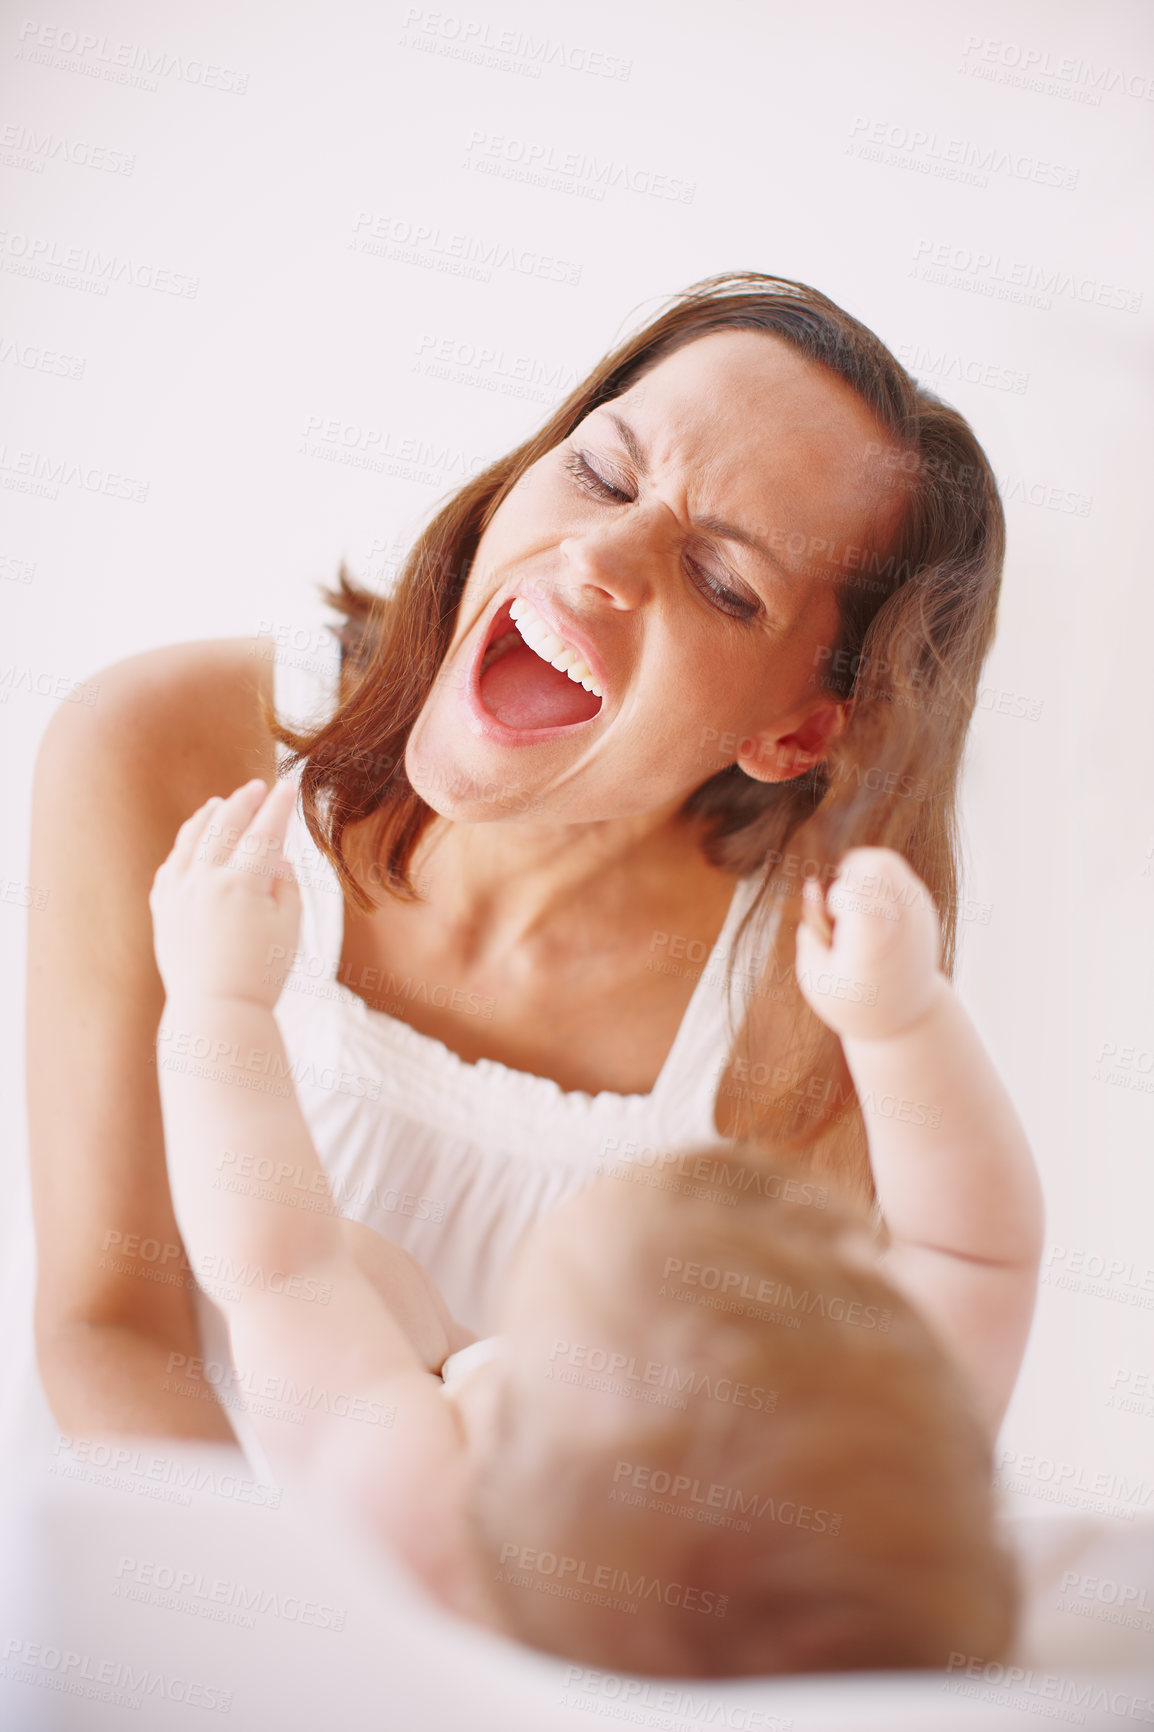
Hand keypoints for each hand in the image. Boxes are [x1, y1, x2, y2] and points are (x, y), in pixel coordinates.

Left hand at [149, 778, 300, 1008]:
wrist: (215, 1011)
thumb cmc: (261, 975)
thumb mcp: (290, 929)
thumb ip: (286, 887)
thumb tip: (277, 861)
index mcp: (243, 883)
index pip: (265, 832)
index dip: (279, 807)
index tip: (287, 787)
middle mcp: (206, 879)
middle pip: (225, 825)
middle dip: (243, 801)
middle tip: (256, 787)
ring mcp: (179, 892)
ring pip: (192, 840)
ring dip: (208, 816)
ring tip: (218, 803)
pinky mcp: (162, 909)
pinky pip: (170, 866)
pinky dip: (183, 848)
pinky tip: (191, 842)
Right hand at [794, 846, 942, 1040]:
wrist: (905, 1018)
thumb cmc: (851, 1001)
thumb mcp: (815, 977)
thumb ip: (810, 928)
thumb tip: (813, 885)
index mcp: (874, 942)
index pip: (854, 889)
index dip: (834, 900)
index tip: (836, 927)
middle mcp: (902, 920)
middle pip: (871, 864)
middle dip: (845, 877)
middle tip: (843, 911)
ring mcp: (918, 910)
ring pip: (884, 859)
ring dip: (858, 873)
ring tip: (853, 907)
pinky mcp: (924, 904)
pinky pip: (894, 870)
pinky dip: (873, 881)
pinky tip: (869, 912)